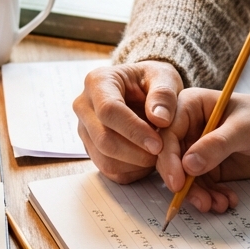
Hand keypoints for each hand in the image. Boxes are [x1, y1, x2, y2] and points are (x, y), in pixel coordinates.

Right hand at [73, 61, 183, 183]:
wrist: (143, 89)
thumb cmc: (152, 81)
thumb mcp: (165, 77)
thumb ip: (164, 95)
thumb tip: (160, 119)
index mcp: (98, 82)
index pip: (108, 110)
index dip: (134, 130)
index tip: (158, 144)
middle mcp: (84, 106)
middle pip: (103, 139)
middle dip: (136, 152)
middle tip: (163, 154)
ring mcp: (85, 130)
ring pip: (104, 159)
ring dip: (135, 164)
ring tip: (158, 155)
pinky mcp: (90, 148)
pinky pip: (109, 169)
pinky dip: (132, 171)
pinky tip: (148, 160)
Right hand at [157, 90, 249, 212]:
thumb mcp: (244, 128)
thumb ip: (217, 145)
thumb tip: (188, 166)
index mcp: (190, 106)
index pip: (168, 133)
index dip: (169, 158)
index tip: (177, 182)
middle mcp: (189, 128)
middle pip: (172, 159)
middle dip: (183, 183)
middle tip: (199, 200)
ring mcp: (198, 150)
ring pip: (186, 178)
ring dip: (199, 195)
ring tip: (218, 205)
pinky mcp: (209, 168)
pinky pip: (202, 187)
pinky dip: (212, 197)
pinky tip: (226, 201)